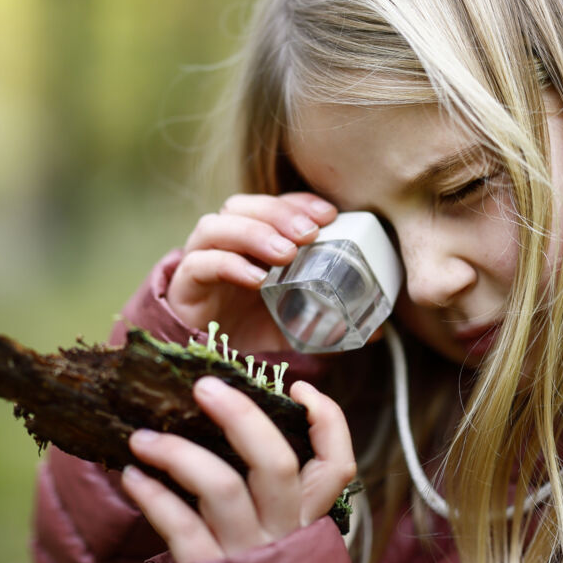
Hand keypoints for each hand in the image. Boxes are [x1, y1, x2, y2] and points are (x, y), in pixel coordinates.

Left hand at [120, 377, 355, 562]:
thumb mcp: (276, 536)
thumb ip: (268, 492)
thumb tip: (232, 424)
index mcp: (306, 519)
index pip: (336, 466)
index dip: (326, 421)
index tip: (297, 388)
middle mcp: (283, 534)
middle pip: (276, 463)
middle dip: (242, 415)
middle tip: (204, 387)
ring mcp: (246, 554)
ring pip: (222, 488)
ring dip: (178, 452)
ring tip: (143, 438)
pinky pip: (180, 525)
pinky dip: (152, 495)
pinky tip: (133, 477)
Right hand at [167, 193, 337, 353]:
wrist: (208, 360)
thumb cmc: (250, 328)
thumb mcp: (296, 321)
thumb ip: (331, 319)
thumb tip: (379, 330)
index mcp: (250, 239)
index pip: (272, 204)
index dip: (298, 202)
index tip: (329, 215)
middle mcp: (222, 241)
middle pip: (242, 205)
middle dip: (278, 213)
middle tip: (309, 233)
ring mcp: (199, 259)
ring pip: (216, 225)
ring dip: (254, 233)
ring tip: (286, 254)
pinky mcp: (183, 284)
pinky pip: (200, 262)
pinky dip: (229, 264)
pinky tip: (256, 279)